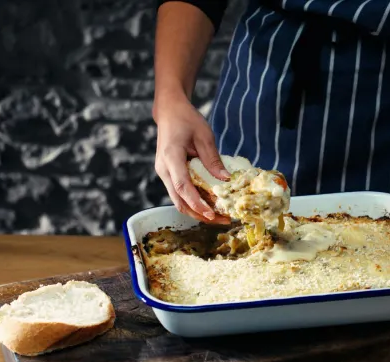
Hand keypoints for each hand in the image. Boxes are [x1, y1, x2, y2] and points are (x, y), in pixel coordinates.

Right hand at [153, 93, 230, 223]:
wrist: (169, 112)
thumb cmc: (187, 119)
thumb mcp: (204, 136)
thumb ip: (213, 159)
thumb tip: (226, 180)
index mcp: (171, 157)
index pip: (183, 187)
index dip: (197, 203)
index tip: (212, 214)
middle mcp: (163, 169)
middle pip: (179, 200)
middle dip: (199, 214)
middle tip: (221, 220)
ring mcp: (164, 173)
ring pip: (178, 200)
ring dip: (196, 211)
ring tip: (218, 217)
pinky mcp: (168, 175)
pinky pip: (179, 194)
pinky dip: (193, 202)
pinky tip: (209, 205)